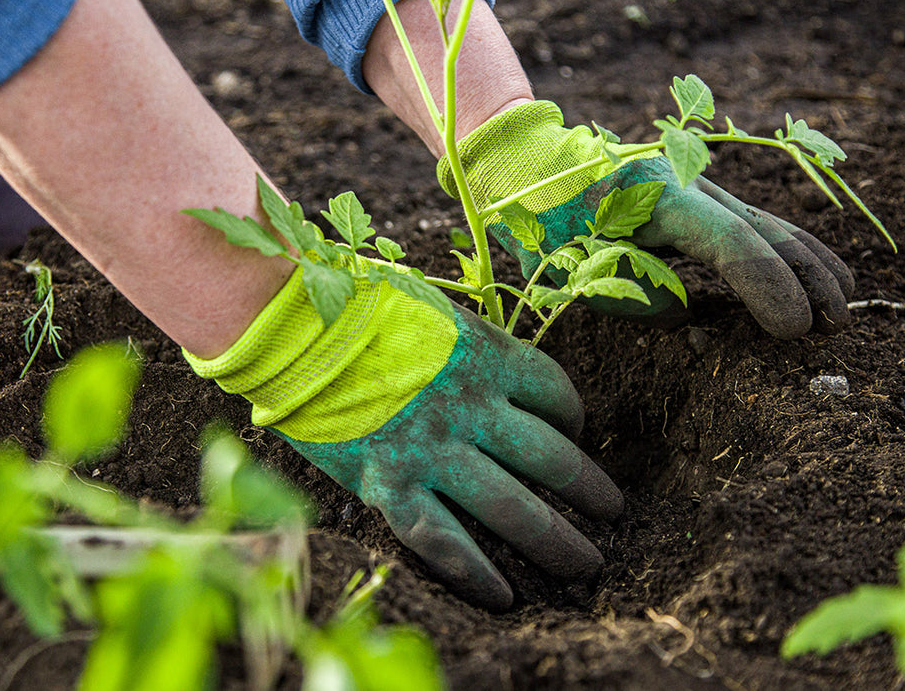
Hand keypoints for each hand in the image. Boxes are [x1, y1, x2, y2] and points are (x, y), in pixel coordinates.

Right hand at [185, 261, 622, 609]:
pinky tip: (505, 597)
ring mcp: (433, 451)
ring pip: (513, 508)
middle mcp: (472, 408)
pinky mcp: (390, 485)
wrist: (291, 326)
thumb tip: (500, 375)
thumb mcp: (436, 312)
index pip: (556, 394)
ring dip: (558, 540)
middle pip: (552, 458)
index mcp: (488, 356)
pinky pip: (446, 541)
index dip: (575, 419)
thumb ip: (473, 345)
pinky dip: (478, 573)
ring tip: (587, 565)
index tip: (575, 434)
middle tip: (613, 511)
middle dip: (591, 490)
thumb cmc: (360, 308)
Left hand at [438, 101, 854, 338]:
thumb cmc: (541, 219)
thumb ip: (631, 294)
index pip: (730, 244)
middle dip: (806, 278)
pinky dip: (787, 251)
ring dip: (809, 264)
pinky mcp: (697, 195)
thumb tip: (686, 311)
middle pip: (764, 229)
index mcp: (655, 196)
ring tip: (843, 306)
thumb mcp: (569, 267)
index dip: (768, 287)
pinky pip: (752, 224)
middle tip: (834, 326)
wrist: (530, 163)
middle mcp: (687, 182)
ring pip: (767, 222)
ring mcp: (696, 184)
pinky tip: (816, 274)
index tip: (794, 330)